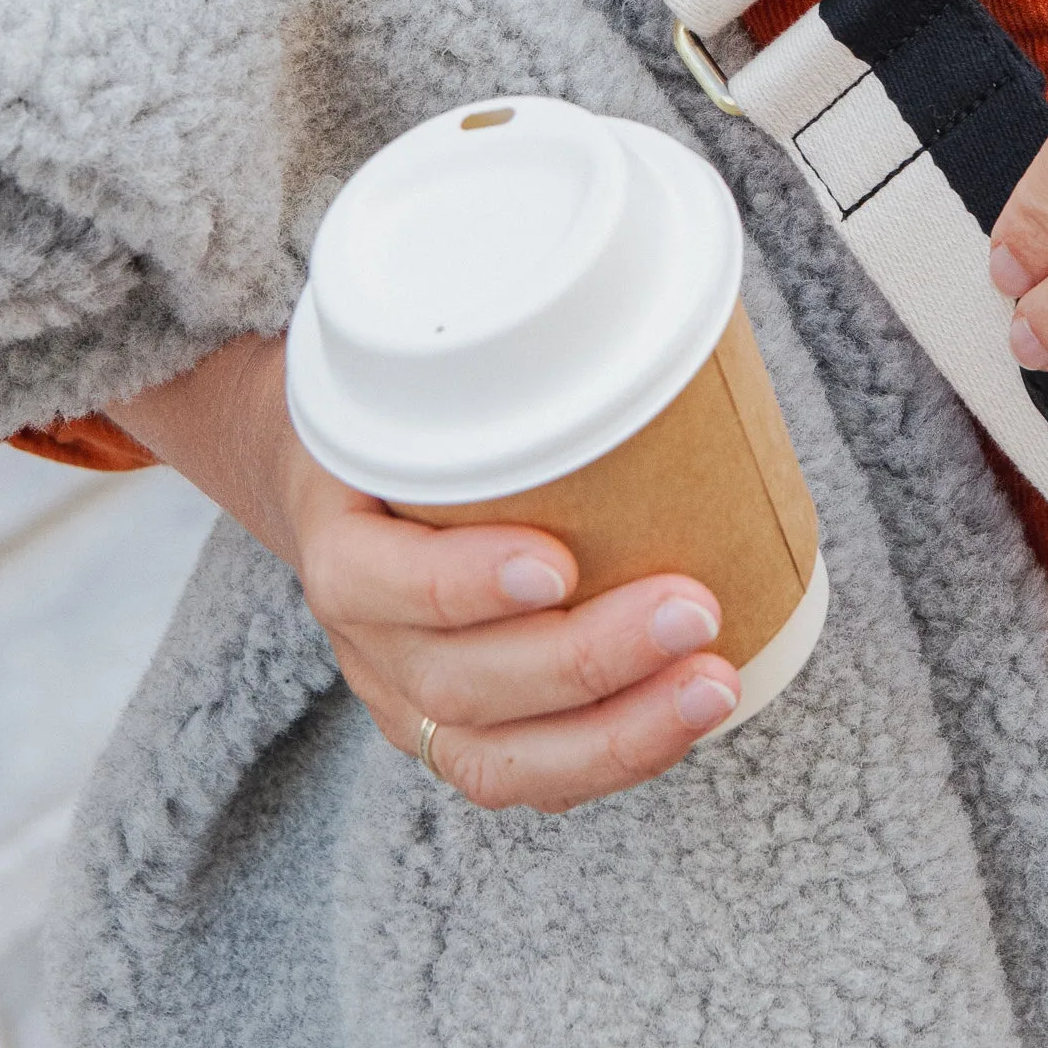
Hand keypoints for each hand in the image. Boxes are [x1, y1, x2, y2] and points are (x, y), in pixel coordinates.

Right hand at [108, 334, 741, 809]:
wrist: (333, 479)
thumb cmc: (405, 411)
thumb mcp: (411, 361)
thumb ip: (491, 333)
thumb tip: (646, 271)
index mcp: (334, 536)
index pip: (374, 581)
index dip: (458, 586)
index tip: (554, 561)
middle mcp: (364, 637)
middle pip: (457, 680)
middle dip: (585, 659)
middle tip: (693, 605)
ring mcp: (408, 696)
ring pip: (497, 757)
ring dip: (618, 730)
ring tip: (714, 679)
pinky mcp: (457, 731)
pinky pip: (526, 777)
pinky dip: (612, 756)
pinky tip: (687, 717)